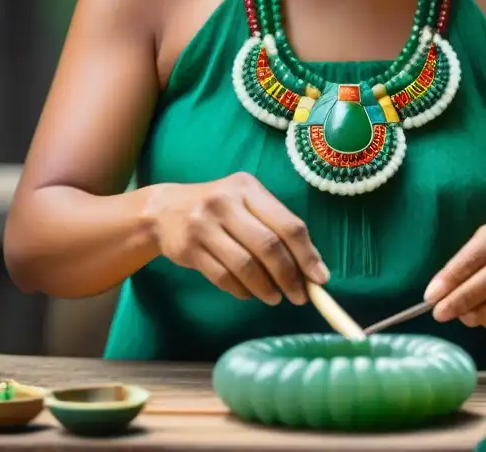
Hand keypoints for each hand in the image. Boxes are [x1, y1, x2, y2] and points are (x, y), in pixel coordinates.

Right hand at [145, 172, 329, 305]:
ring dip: (265, 288)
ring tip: (274, 298)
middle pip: (268, 246)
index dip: (307, 254)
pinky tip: (249, 293)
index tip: (320, 278)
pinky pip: (223, 276)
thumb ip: (277, 228)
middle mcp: (225, 202)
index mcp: (248, 188)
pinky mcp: (188, 248)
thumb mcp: (247, 203)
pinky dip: (241, 290)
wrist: (165, 210)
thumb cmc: (219, 208)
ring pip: (245, 265)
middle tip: (300, 296)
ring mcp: (203, 224)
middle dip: (289, 276)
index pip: (287, 224)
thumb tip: (312, 269)